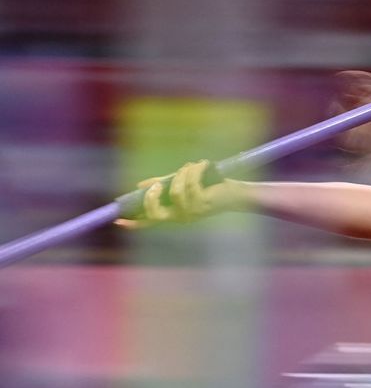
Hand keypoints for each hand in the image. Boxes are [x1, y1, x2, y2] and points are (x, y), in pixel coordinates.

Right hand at [116, 159, 245, 226]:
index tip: (117, 220)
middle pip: (156, 215)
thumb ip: (163, 185)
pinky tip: (203, 165)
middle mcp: (181, 218)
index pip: (149, 222)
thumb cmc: (209, 188)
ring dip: (182, 174)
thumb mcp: (182, 186)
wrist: (237, 194)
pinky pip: (191, 184)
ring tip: (191, 166)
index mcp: (174, 215)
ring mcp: (192, 213)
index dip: (133, 222)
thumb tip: (140, 186)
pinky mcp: (204, 204)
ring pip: (175, 192)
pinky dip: (195, 170)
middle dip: (152, 197)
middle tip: (158, 185)